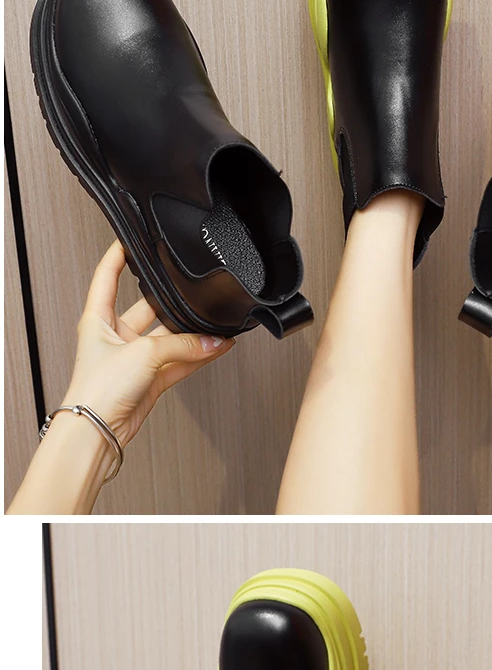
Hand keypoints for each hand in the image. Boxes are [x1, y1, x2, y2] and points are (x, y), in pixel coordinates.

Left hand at [64, 240, 233, 446]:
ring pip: (169, 339)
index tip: (131, 237)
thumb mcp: (142, 353)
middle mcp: (114, 336)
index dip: (119, 255)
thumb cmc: (97, 390)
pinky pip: (178, 362)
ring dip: (192, 337)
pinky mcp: (148, 381)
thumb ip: (183, 346)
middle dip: (173, 305)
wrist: (97, 431)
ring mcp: (133, 359)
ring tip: (216, 329)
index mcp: (98, 319)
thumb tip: (212, 342)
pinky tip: (216, 349)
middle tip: (195, 297)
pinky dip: (197, 357)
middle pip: (148, 309)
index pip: (107, 276)